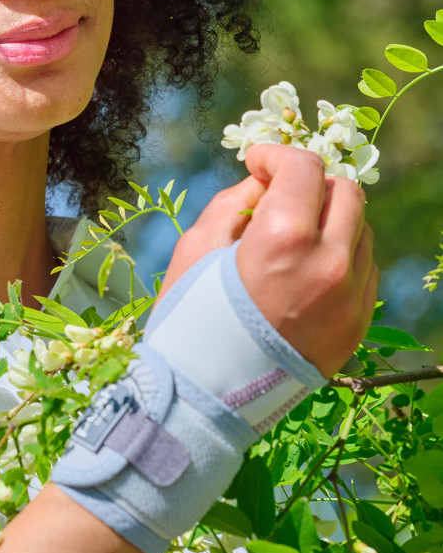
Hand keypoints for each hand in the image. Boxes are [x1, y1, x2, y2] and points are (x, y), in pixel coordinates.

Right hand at [159, 144, 378, 377]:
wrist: (205, 398)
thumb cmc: (189, 318)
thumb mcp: (196, 246)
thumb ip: (235, 201)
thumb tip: (265, 184)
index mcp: (284, 239)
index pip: (304, 168)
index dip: (277, 154)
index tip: (256, 162)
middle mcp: (330, 264)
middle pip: (345, 191)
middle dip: (309, 182)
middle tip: (276, 195)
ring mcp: (350, 297)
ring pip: (360, 228)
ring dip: (328, 218)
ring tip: (290, 237)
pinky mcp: (358, 324)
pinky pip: (364, 268)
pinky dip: (339, 255)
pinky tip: (304, 271)